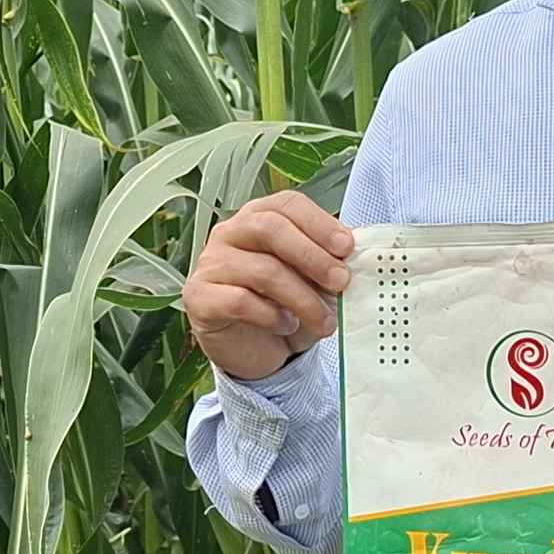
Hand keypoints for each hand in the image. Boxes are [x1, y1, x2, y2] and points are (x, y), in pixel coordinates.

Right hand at [184, 189, 355, 381]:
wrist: (255, 348)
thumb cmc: (285, 305)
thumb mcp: (313, 280)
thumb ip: (329, 261)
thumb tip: (354, 253)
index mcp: (258, 217)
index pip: (287, 204)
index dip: (319, 223)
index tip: (347, 247)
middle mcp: (229, 233)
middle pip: (270, 228)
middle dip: (312, 256)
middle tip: (340, 281)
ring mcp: (210, 264)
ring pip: (262, 270)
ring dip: (302, 298)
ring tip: (324, 322)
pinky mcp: (199, 297)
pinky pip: (239, 301)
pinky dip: (272, 315)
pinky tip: (287, 325)